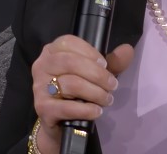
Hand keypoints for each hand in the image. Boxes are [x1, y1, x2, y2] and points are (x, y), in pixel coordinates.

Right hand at [31, 35, 133, 153]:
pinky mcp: (42, 108)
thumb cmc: (77, 92)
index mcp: (52, 51)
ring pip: (71, 84)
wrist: (60, 123)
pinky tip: (96, 111)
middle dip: (97, 74)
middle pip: (70, 62)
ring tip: (107, 99)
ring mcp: (39, 87)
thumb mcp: (95, 74)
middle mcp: (41, 65)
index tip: (105, 65)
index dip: (90, 52)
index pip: (68, 42)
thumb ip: (112, 62)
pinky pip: (67, 107)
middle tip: (112, 85)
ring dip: (95, 93)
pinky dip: (86, 109)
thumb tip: (127, 50)